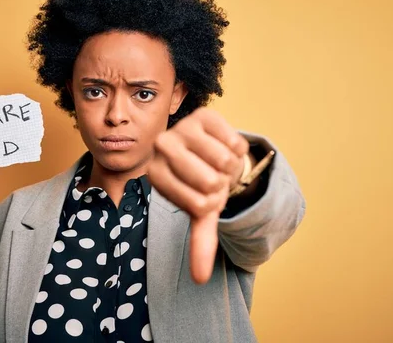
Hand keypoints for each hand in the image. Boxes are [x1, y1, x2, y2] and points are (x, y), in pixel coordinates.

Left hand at [147, 107, 248, 283]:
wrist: (209, 152)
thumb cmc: (201, 184)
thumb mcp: (200, 211)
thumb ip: (199, 243)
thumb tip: (199, 280)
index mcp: (154, 175)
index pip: (198, 204)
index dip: (210, 203)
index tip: (201, 194)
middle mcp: (160, 147)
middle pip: (210, 181)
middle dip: (220, 184)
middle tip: (211, 177)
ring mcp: (181, 127)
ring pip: (225, 161)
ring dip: (230, 167)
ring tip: (217, 162)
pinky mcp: (203, 114)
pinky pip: (235, 141)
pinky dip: (238, 149)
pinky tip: (223, 145)